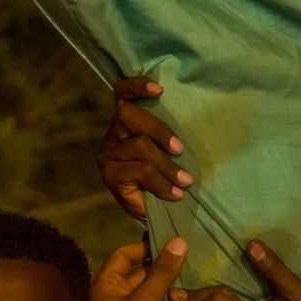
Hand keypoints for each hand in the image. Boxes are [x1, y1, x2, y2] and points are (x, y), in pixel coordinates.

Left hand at [89, 238, 189, 300]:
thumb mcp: (147, 299)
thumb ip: (164, 270)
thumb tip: (180, 240)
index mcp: (106, 285)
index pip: (123, 255)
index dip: (144, 246)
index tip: (169, 242)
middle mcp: (115, 298)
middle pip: (140, 273)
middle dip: (162, 266)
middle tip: (190, 257)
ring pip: (153, 292)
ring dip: (171, 286)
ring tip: (197, 273)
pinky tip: (194, 297)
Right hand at [98, 76, 192, 221]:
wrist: (156, 214)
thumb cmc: (166, 177)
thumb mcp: (170, 153)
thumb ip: (170, 137)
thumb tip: (192, 123)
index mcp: (128, 122)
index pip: (122, 93)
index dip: (137, 86)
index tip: (159, 89)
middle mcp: (114, 133)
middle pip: (129, 115)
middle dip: (159, 130)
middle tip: (180, 148)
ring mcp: (108, 153)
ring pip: (140, 146)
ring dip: (168, 165)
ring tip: (185, 181)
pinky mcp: (110, 174)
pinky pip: (141, 171)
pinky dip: (162, 183)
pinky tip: (175, 194)